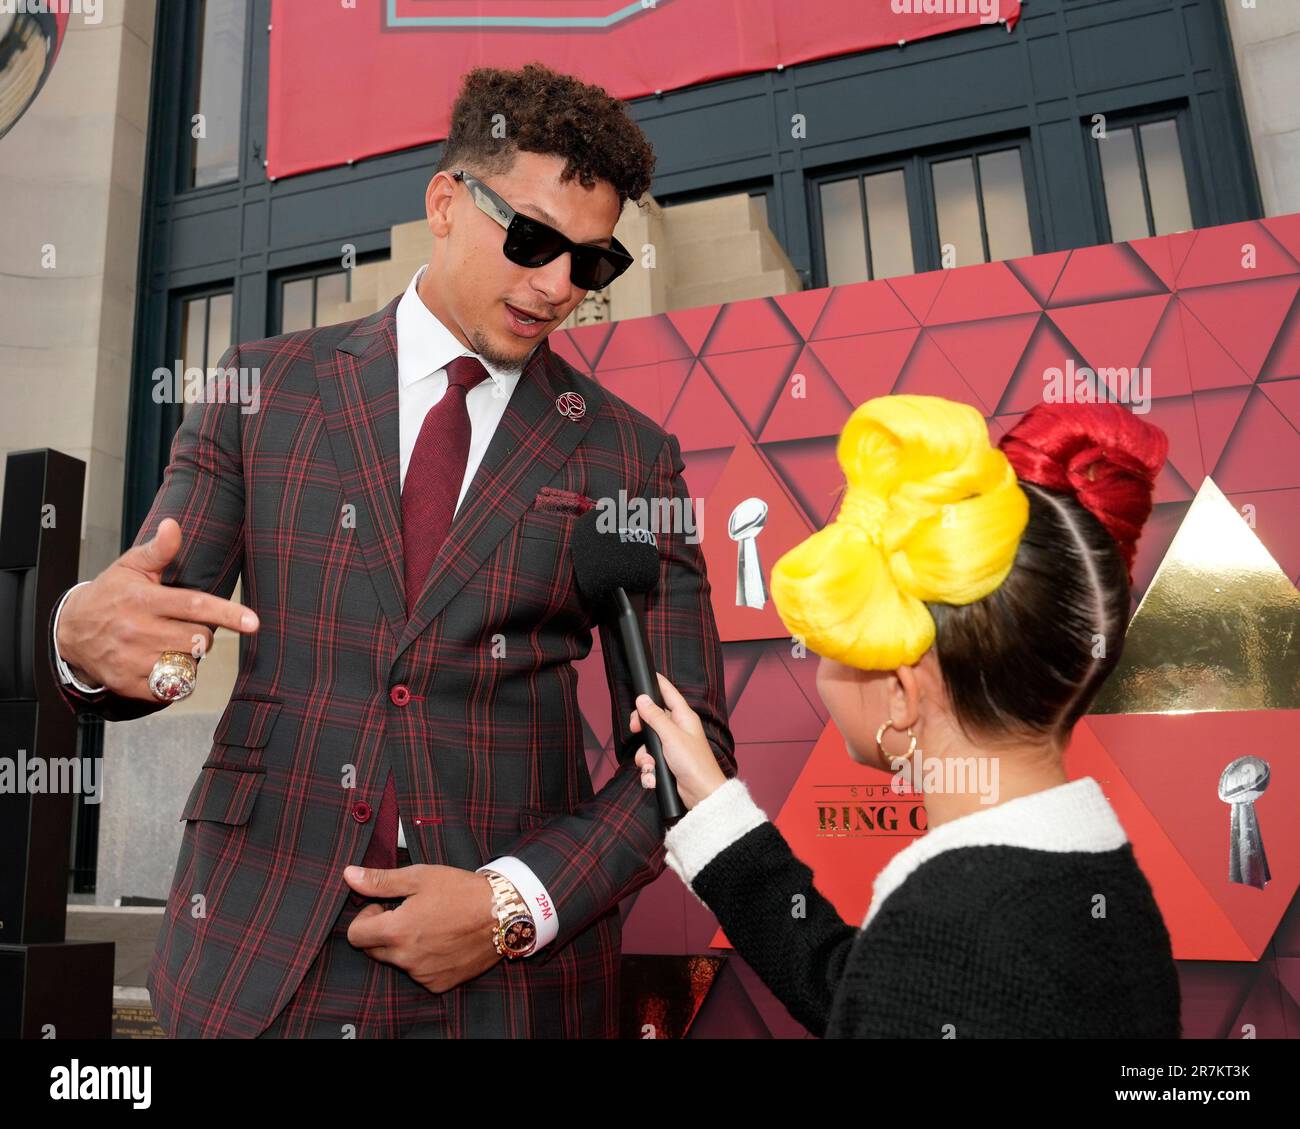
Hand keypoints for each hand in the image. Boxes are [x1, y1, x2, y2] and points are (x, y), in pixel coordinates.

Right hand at [55, 517, 258, 698]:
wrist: (71, 630)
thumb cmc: (110, 595)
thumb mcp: (131, 566)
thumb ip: (159, 549)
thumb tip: (174, 525)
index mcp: (143, 600)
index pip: (193, 606)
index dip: (227, 614)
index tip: (253, 622)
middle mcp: (137, 631)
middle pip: (198, 639)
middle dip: (202, 634)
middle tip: (185, 627)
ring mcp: (131, 660)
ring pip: (187, 664)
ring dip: (189, 656)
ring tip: (171, 643)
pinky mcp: (127, 683)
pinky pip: (172, 688)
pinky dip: (177, 679)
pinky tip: (164, 664)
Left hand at [343, 863, 500, 992]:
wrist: (504, 915)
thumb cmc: (462, 891)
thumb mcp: (420, 876)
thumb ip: (380, 880)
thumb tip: (349, 875)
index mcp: (397, 931)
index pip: (354, 935)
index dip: (365, 917)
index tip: (384, 906)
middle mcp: (406, 958)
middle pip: (373, 950)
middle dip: (383, 931)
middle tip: (409, 912)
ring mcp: (423, 974)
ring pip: (397, 961)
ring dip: (405, 945)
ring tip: (432, 924)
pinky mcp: (439, 983)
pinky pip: (419, 972)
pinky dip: (424, 959)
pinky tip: (443, 940)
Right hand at [630, 670, 727, 809]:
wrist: (702, 794)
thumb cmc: (694, 763)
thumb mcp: (671, 736)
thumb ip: (655, 717)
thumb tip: (642, 699)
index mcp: (684, 717)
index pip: (669, 693)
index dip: (658, 684)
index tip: (648, 675)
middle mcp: (678, 730)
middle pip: (652, 718)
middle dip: (641, 727)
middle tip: (635, 729)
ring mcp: (672, 747)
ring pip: (647, 743)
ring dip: (644, 756)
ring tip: (650, 765)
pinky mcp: (667, 763)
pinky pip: (650, 761)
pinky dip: (648, 770)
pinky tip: (653, 776)